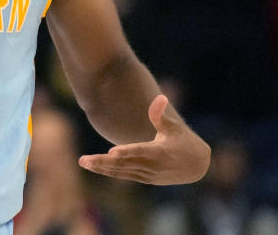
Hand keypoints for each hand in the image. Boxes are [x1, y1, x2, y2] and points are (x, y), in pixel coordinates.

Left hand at [78, 95, 209, 184]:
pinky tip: (93, 166)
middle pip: (124, 165)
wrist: (195, 166)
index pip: (140, 152)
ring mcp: (146, 175)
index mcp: (160, 152)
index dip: (126, 152)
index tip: (112, 152)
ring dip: (101, 168)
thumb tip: (159, 98)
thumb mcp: (175, 128)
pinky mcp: (143, 178)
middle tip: (84, 160)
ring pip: (120, 172)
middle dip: (103, 162)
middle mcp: (151, 166)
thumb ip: (162, 115)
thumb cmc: (183, 141)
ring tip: (83, 161)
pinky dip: (108, 172)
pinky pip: (122, 175)